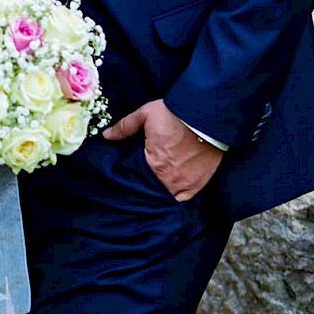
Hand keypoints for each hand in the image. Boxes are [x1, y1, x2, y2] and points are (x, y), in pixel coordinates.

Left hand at [103, 98, 223, 201]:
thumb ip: (125, 127)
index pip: (135, 180)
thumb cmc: (176, 114)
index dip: (131, 180)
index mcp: (153, 165)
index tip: (127, 178)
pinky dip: (176, 197)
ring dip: (159, 194)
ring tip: (153, 190)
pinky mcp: (199, 183)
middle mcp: (169, 179)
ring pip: (167, 197)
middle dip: (144, 189)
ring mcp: (185, 183)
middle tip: (139, 186)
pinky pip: (184, 198)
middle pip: (151, 191)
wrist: (207, 115)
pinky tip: (169, 194)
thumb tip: (106, 135)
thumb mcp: (145, 115)